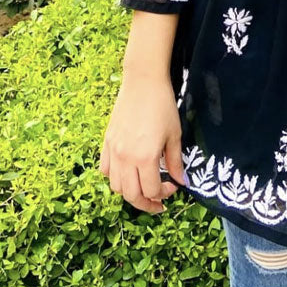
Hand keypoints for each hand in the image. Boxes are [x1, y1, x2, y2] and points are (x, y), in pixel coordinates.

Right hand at [99, 71, 183, 214]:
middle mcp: (126, 158)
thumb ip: (175, 162)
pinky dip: (114, 178)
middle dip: (146, 203)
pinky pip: (105, 170)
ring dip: (130, 192)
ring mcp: (113, 151)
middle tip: (158, 203)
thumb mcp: (175, 135)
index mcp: (145, 157)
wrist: (143, 82)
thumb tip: (181, 181)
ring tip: (143, 188)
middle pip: (131, 195)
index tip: (173, 187)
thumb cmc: (162, 106)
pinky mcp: (106, 142)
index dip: (164, 194)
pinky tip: (127, 173)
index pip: (151, 190)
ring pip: (115, 186)